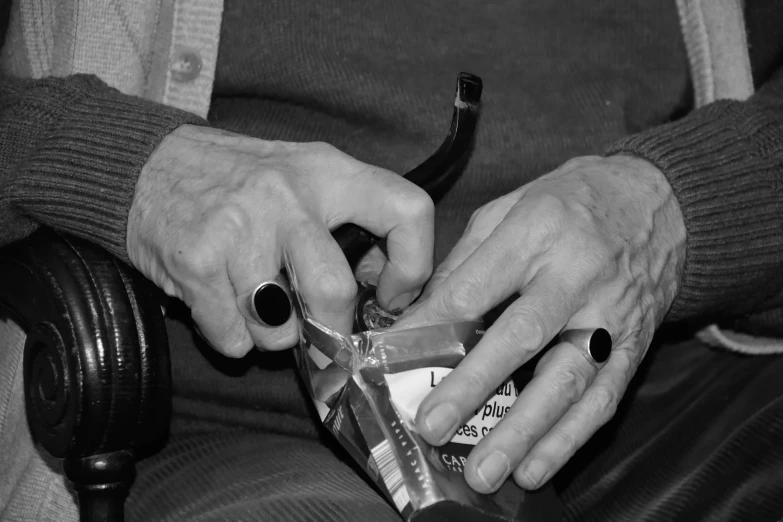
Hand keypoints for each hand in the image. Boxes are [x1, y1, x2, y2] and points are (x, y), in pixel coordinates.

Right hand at [127, 125, 433, 356]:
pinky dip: (233, 339)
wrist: (147, 165)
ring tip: (262, 313)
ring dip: (275, 337)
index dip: (413, 267)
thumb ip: (348, 220)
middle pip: (333, 291)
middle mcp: (288, 195)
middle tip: (323, 339)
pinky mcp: (196, 259)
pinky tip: (223, 308)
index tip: (390, 296)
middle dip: (330, 333)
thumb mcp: (303, 176)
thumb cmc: (238, 181)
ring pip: (279, 327)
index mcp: (328, 172)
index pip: (407, 211)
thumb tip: (383, 289)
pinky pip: (233, 337)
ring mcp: (240, 227)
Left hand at [396, 155, 685, 491]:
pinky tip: (535, 468)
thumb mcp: (512, 205)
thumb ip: (466, 257)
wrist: (659, 200)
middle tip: (432, 426)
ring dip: (524, 432)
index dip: (429, 327)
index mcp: (537, 230)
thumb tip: (423, 311)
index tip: (390, 360)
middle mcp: (576, 274)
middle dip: (472, 386)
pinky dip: (569, 439)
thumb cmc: (572, 201)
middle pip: (521, 336)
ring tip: (486, 472)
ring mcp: (610, 315)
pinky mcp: (633, 346)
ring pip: (566, 380)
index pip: (472, 288)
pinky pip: (602, 399)